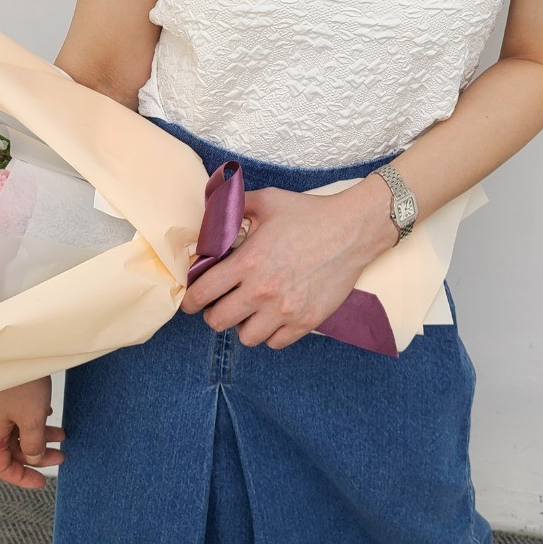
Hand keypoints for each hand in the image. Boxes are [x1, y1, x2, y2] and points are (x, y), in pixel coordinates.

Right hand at [0, 375, 64, 487]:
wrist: (17, 347)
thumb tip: (33, 459)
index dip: (20, 477)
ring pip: (19, 431)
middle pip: (13, 449)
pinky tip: (50, 416)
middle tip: (61, 456)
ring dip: (40, 436)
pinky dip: (37, 421)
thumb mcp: (31, 418)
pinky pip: (21, 415)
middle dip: (37, 455)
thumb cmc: (20, 382)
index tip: (41, 482)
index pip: (0, 466)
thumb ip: (33, 443)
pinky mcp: (8, 394)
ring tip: (63, 435)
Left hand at [179, 180, 395, 349]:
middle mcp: (262, 290)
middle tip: (221, 304)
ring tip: (250, 311)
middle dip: (214, 313)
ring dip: (243, 325)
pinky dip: (270, 334)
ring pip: (246, 337)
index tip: (192, 300)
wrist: (351, 230)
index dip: (191, 299)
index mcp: (247, 262)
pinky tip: (273, 317)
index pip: (202, 293)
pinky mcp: (306, 321)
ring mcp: (285, 310)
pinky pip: (275, 343)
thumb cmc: (309, 214)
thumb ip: (235, 207)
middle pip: (218, 321)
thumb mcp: (267, 200)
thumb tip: (213, 212)